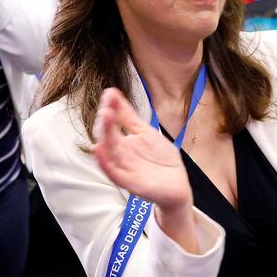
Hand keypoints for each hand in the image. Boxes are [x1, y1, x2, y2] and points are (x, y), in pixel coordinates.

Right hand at [92, 87, 192, 216]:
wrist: (177, 183)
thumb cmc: (160, 158)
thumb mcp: (144, 131)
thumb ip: (127, 115)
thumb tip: (112, 93)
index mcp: (122, 141)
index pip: (111, 123)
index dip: (110, 108)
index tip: (109, 93)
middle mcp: (119, 154)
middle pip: (108, 136)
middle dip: (106, 122)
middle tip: (106, 107)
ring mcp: (124, 168)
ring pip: (109, 152)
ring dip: (105, 136)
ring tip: (104, 118)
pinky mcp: (129, 182)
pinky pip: (113, 173)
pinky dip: (105, 162)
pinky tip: (100, 149)